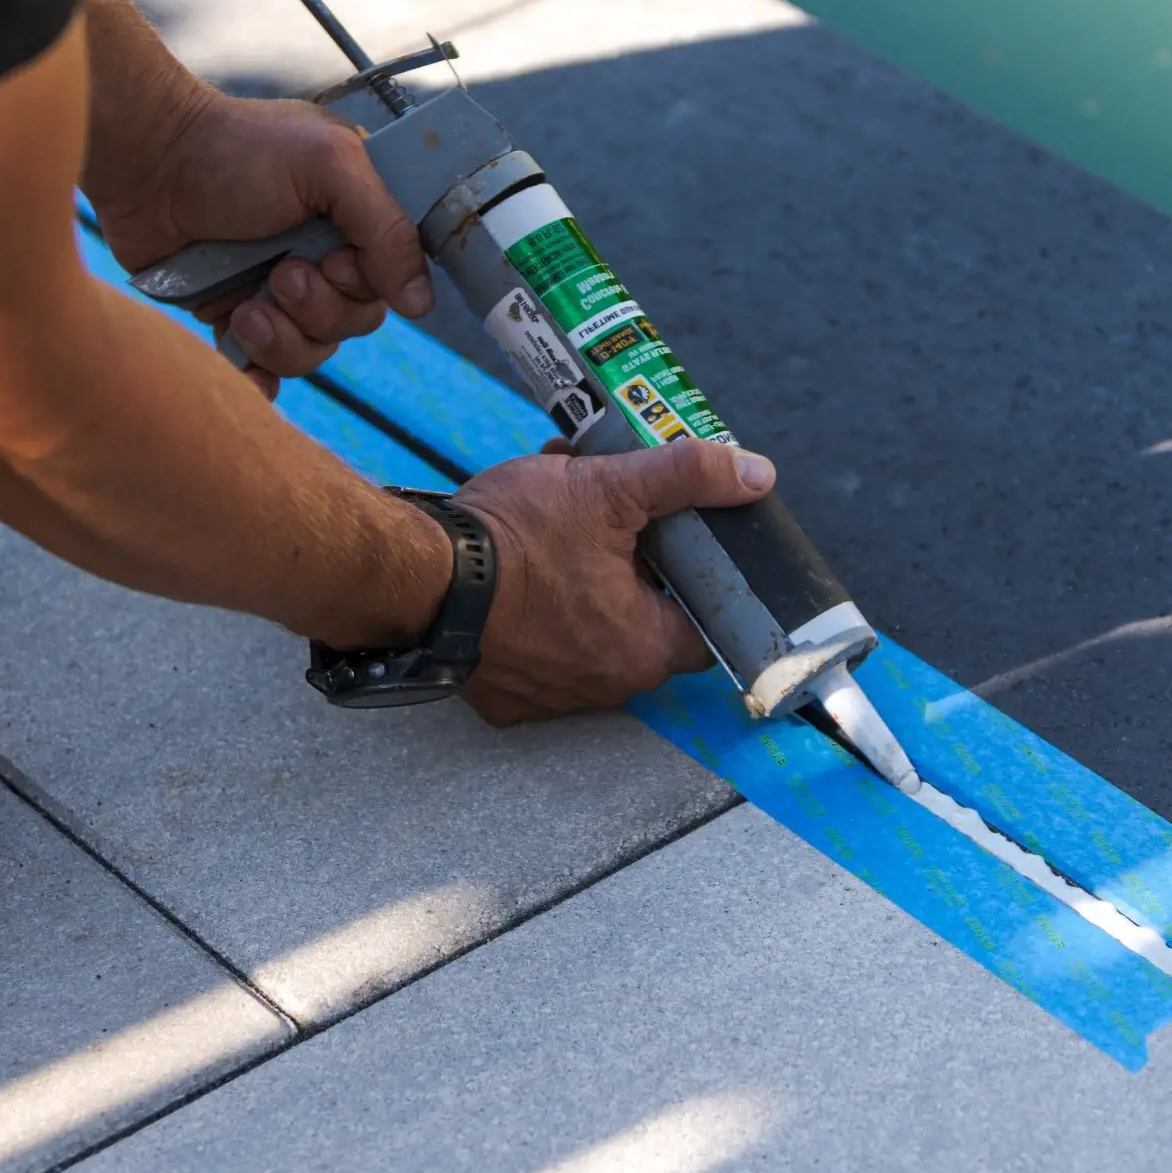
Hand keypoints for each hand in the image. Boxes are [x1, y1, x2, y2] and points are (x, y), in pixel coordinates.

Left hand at [98, 90, 431, 392]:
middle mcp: (323, 260)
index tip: (335, 261)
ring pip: (312, 353)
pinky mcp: (233, 318)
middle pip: (354, 323)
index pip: (391, 282)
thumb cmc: (238, 149)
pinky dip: (256, 376)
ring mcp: (277, 293)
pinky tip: (239, 353)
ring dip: (281, 338)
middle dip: (318, 310)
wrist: (147, 160)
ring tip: (246, 305)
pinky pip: (263, 373)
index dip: (368, 285)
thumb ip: (387, 228)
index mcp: (355, 222)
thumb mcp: (331, 165)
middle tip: (281, 275)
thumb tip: (421, 305)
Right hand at [454, 438, 776, 724]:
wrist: (417, 576)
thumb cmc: (514, 540)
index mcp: (646, 649)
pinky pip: (541, 651)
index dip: (698, 573)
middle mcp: (607, 687)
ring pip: (592, 632)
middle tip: (610, 516)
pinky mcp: (505, 697)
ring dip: (585, 583)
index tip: (678, 539)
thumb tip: (754, 474)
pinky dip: (539, 613)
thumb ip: (685, 478)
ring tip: (560, 527)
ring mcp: (551, 698)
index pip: (704, 618)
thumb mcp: (607, 488)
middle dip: (633, 564)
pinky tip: (522, 570)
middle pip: (645, 620)